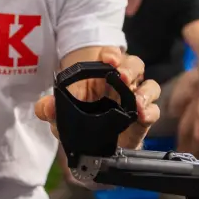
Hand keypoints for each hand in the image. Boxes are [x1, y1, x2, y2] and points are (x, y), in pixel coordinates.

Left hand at [33, 48, 160, 150]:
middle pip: (134, 66)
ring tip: (137, 100)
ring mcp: (135, 99)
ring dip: (145, 91)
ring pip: (149, 85)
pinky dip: (151, 111)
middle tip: (121, 75)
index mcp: (103, 75)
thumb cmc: (81, 119)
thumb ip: (50, 109)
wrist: (93, 145)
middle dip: (129, 68)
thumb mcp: (60, 114)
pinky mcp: (143, 118)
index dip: (111, 54)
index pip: (111, 56)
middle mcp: (122, 83)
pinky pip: (153, 110)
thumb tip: (45, 105)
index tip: (108, 58)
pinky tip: (143, 115)